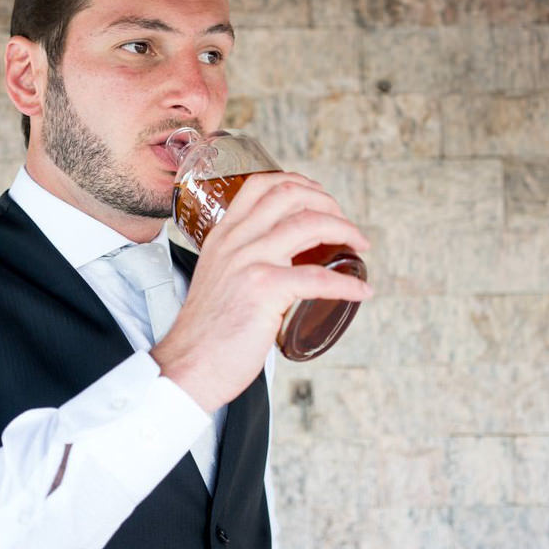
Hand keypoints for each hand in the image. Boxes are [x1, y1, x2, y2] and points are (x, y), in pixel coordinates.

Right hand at [151, 172, 371, 411]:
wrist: (188, 366)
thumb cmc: (207, 332)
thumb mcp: (218, 278)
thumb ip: (242, 263)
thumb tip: (282, 265)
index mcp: (224, 235)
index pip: (261, 184)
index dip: (299, 183)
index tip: (321, 199)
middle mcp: (235, 241)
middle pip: (290, 194)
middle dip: (328, 202)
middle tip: (346, 224)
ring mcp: (250, 262)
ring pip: (309, 224)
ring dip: (345, 231)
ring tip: (360, 246)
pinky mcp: (264, 290)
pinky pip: (318, 278)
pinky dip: (347, 284)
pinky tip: (360, 291)